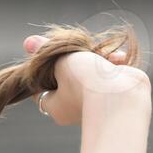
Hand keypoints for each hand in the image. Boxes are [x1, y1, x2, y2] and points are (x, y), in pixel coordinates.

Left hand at [24, 35, 149, 125]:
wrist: (123, 94)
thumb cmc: (85, 80)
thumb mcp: (60, 60)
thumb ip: (46, 51)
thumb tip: (28, 42)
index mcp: (55, 107)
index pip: (43, 87)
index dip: (46, 69)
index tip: (52, 56)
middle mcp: (74, 110)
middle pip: (68, 78)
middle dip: (76, 60)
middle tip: (80, 51)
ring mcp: (96, 104)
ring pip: (92, 75)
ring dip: (99, 60)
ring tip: (104, 55)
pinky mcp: (116, 97)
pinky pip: (110, 78)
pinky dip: (113, 66)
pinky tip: (118, 60)